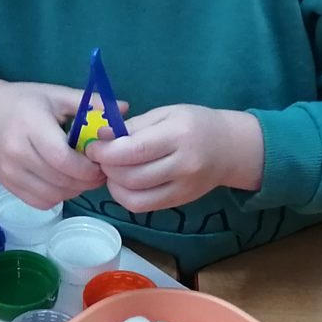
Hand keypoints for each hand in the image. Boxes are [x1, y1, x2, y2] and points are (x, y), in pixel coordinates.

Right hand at [0, 79, 104, 209]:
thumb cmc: (23, 101)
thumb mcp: (55, 94)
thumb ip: (89, 103)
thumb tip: (125, 109)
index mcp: (30, 125)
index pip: (62, 158)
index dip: (88, 168)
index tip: (102, 163)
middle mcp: (16, 151)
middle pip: (60, 180)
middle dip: (86, 180)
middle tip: (98, 171)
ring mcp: (8, 172)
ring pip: (52, 195)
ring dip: (73, 190)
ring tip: (81, 176)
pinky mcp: (6, 185)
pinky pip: (39, 202)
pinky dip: (57, 197)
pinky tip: (62, 182)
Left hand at [89, 105, 261, 212]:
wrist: (229, 148)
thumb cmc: (194, 124)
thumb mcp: (165, 114)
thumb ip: (133, 126)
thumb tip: (101, 137)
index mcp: (178, 135)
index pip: (135, 150)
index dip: (106, 152)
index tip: (93, 147)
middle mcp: (183, 164)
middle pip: (131, 176)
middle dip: (106, 167)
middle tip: (100, 157)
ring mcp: (183, 188)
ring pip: (134, 196)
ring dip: (113, 184)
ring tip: (111, 169)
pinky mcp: (179, 202)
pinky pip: (143, 206)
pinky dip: (125, 196)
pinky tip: (124, 182)